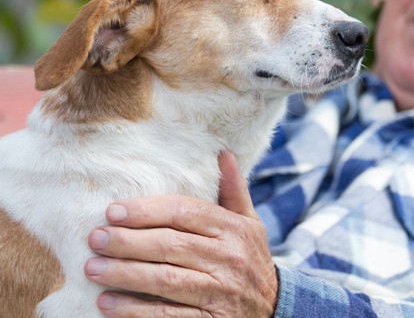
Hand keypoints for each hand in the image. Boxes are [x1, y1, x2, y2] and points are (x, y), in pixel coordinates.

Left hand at [84, 152, 277, 316]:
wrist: (277, 308)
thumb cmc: (253, 259)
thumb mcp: (250, 223)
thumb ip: (233, 190)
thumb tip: (223, 153)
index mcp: (233, 229)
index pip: (185, 212)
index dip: (147, 210)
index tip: (113, 211)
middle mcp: (228, 257)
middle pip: (170, 245)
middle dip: (128, 241)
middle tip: (95, 238)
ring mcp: (219, 291)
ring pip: (165, 279)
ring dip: (124, 274)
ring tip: (93, 267)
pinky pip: (167, 314)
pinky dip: (134, 309)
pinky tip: (107, 303)